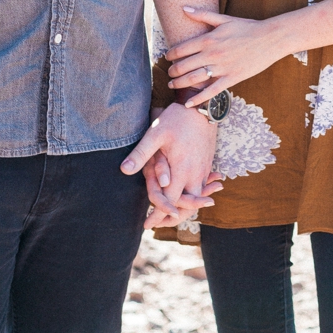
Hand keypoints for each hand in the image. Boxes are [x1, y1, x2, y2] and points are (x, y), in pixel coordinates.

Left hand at [120, 103, 221, 226]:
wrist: (202, 108)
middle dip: (173, 219)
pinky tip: (188, 198)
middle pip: (187, 207)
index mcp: (181, 170)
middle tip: (157, 224)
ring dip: (185, 209)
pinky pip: (203, 188)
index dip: (157, 215)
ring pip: (197, 200)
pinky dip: (195, 198)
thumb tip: (124, 170)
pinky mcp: (207, 165)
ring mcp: (203, 171)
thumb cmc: (177, 119)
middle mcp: (195, 174)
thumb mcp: (155, 133)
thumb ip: (141, 154)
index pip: (170, 202)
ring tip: (170, 214)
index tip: (146, 224)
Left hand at [166, 8, 287, 105]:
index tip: (167, 58)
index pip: (181, 49)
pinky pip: (211, 91)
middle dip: (172, 71)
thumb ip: (203, 15)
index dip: (170, 55)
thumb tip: (184, 8)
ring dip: (179, 84)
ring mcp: (221, 67)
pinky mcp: (232, 78)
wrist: (270, 38)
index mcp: (208, 39)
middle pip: (184, 65)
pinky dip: (198, 99)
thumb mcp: (224, 19)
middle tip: (169, 74)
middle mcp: (212, 54)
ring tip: (172, 85)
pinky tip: (188, 104)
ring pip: (193, 79)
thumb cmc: (247, 27)